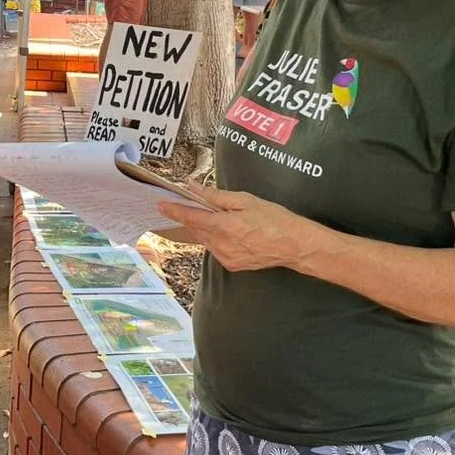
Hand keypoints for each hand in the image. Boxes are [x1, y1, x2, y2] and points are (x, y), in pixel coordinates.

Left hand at [157, 186, 302, 271]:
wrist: (294, 245)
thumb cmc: (274, 219)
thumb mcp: (246, 200)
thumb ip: (217, 196)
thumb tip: (194, 188)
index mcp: (224, 226)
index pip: (191, 217)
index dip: (174, 211)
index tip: (161, 206)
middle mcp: (221, 244)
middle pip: (196, 229)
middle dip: (191, 218)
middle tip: (187, 206)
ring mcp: (226, 257)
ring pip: (205, 240)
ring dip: (205, 229)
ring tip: (216, 218)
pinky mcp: (232, 265)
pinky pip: (216, 249)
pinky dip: (217, 239)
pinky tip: (229, 232)